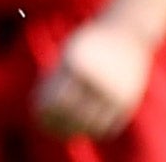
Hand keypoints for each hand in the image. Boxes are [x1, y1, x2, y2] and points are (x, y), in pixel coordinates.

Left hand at [33, 17, 155, 138]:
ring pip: (92, 125)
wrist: (127, 33)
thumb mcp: (70, 53)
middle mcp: (96, 80)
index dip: (46, 113)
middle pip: (74, 115)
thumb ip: (59, 76)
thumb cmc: (91, 41)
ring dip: (78, 131)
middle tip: (49, 130)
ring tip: (67, 132)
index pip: (57, 100)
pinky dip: (97, 131)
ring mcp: (114, 92)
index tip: (37, 118)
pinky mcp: (128, 102)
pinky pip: (110, 125)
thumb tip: (42, 101)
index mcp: (76, 65)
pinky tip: (87, 130)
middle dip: (59, 126)